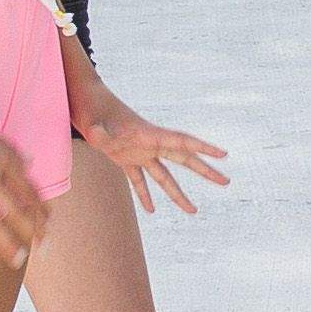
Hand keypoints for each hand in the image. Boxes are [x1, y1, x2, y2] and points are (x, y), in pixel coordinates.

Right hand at [0, 95, 50, 265]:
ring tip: (20, 261)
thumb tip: (30, 162)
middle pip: (17, 208)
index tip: (49, 222)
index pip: (28, 188)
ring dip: (8, 244)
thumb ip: (9, 149)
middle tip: (44, 247)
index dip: (41, 207)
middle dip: (33, 230)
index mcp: (2, 158)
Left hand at [82, 96, 231, 217]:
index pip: (181, 142)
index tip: (222, 154)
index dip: (202, 148)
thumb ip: (99, 132)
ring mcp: (138, 152)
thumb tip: (97, 134)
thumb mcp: (94, 122)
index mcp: (148, 134)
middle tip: (225, 181)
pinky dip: (144, 194)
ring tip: (193, 210)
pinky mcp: (124, 158)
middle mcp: (149, 144)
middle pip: (183, 160)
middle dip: (205, 171)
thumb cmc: (91, 109)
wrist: (85, 101)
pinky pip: (139, 180)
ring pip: (164, 176)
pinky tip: (151, 210)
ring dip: (177, 193)